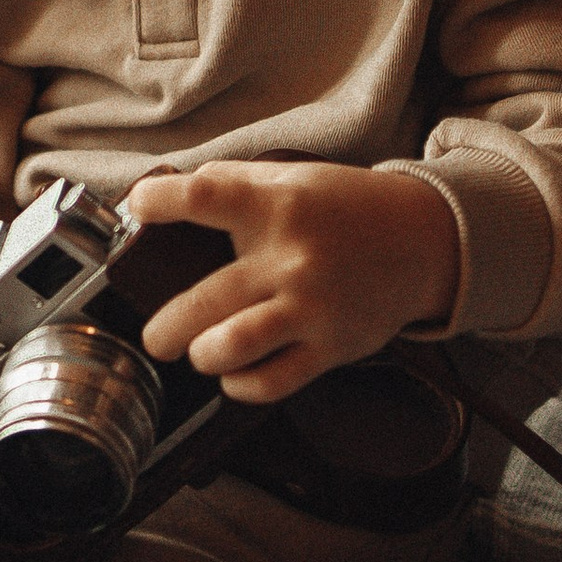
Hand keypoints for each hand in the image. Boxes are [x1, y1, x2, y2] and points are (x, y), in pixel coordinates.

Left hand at [125, 161, 461, 406]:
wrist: (424, 241)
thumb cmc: (345, 208)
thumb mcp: (291, 176)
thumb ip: (231, 181)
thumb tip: (168, 190)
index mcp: (276, 204)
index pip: (205, 196)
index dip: (157, 202)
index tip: (136, 208)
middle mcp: (291, 257)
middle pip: (206, 299)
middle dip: (165, 328)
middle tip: (157, 336)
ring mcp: (311, 306)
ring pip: (234, 346)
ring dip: (203, 356)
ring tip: (200, 352)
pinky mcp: (331, 346)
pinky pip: (272, 381)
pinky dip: (242, 384)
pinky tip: (236, 373)